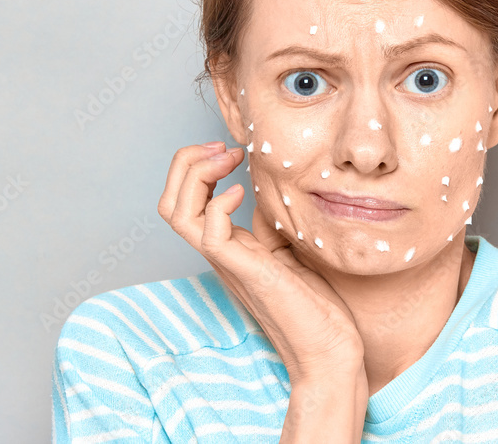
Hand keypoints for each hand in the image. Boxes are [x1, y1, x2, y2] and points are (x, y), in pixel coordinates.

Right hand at [157, 142, 366, 384]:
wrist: (328, 350)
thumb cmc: (314, 306)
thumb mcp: (286, 248)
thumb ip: (266, 223)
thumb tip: (260, 191)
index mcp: (226, 246)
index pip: (183, 201)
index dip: (195, 166)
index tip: (228, 148)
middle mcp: (219, 253)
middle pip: (170, 202)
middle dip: (186, 162)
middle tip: (222, 146)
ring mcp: (228, 263)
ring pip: (177, 213)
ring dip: (196, 174)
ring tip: (227, 158)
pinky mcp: (246, 273)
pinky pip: (209, 234)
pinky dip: (218, 203)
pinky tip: (241, 192)